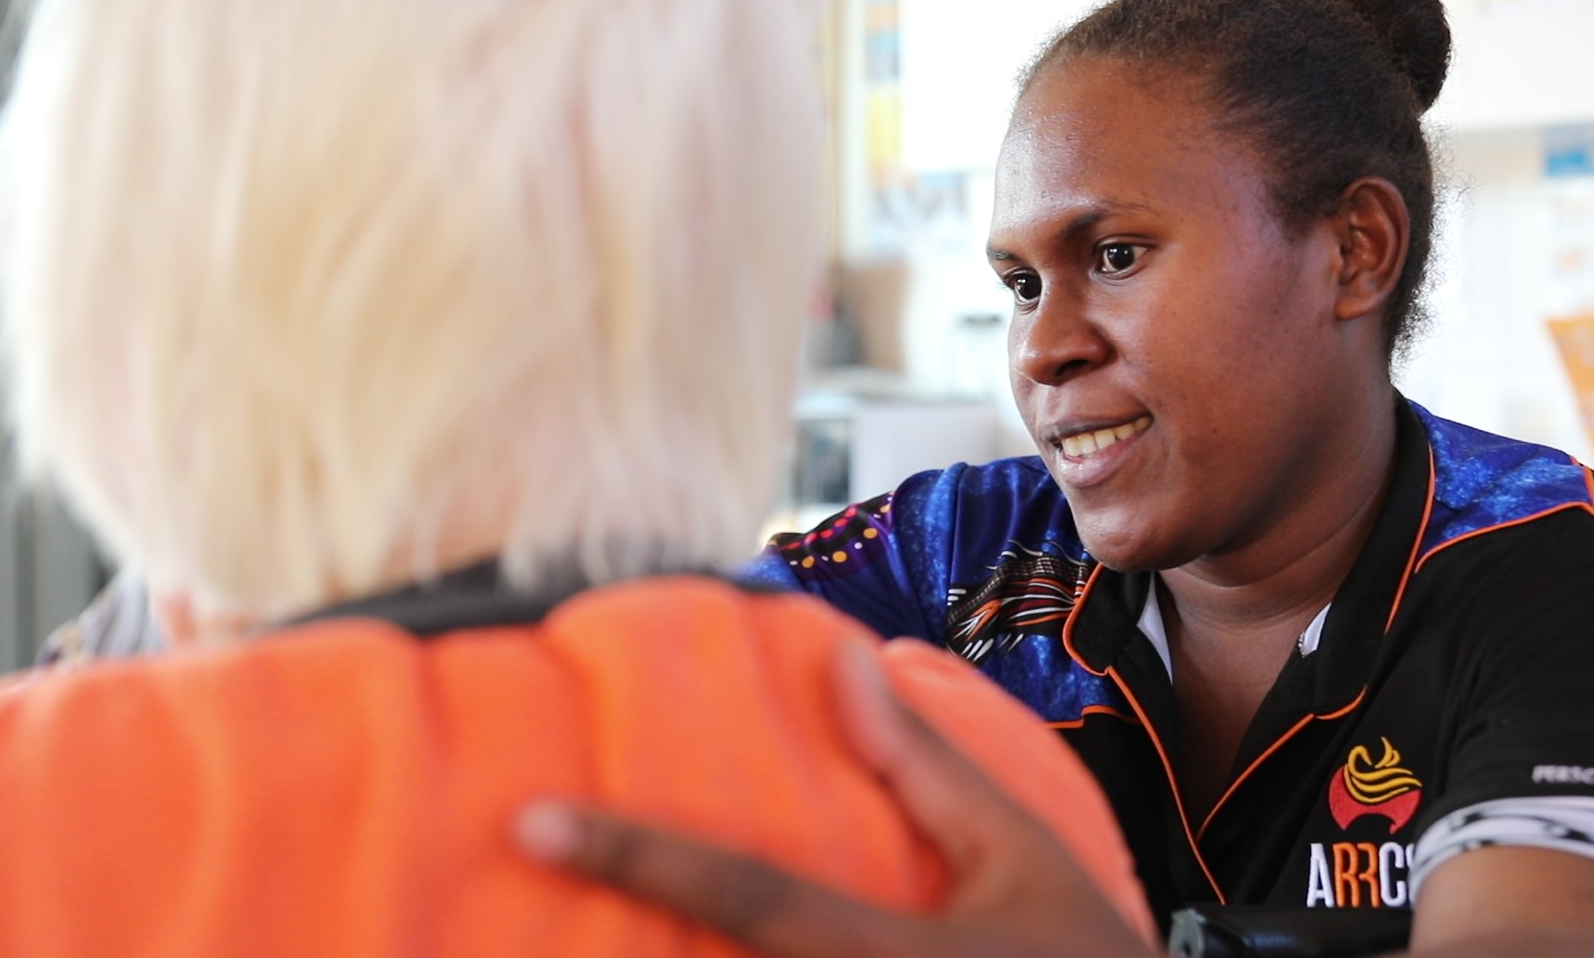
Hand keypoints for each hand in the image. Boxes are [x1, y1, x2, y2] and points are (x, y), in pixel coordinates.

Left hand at [513, 636, 1160, 957]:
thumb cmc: (1083, 953)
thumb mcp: (1020, 847)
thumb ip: (924, 765)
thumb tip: (841, 665)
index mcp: (894, 953)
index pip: (743, 896)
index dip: (635, 854)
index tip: (535, 822)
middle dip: (609, 953)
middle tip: (509, 889)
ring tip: (530, 944)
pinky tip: (676, 957)